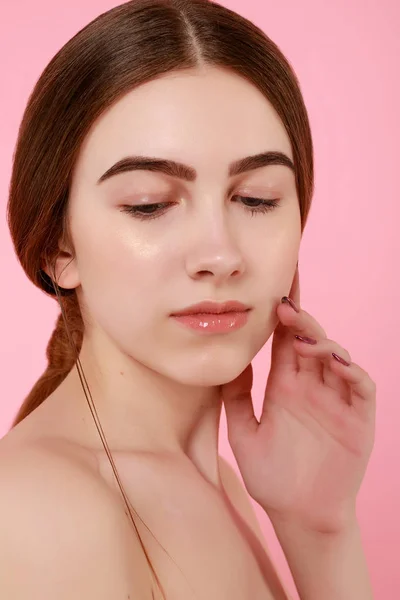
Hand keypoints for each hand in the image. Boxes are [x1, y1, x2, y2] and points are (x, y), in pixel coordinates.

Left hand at [221, 264, 375, 533]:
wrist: (300, 518)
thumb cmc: (273, 478)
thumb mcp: (244, 435)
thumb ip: (237, 399)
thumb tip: (230, 361)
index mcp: (286, 386)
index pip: (284, 340)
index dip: (281, 314)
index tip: (273, 286)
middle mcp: (311, 387)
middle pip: (308, 341)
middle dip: (299, 319)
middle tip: (283, 306)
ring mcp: (336, 401)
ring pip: (334, 357)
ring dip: (321, 342)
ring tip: (301, 339)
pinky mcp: (357, 419)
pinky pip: (360, 387)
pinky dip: (352, 372)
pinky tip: (336, 363)